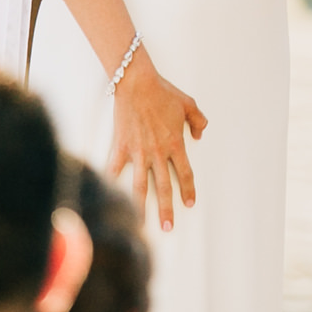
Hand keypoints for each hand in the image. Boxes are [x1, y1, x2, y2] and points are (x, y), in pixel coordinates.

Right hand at [108, 51, 208, 231]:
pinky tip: (110, 197)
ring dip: (142, 206)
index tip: (190, 203)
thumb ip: (198, 119)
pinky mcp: (121, 147)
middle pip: (164, 187)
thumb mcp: (188, 103)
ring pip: (140, 185)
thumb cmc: (162, 92)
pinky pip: (116, 168)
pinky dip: (112, 183)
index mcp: (175, 144)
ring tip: (142, 223)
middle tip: (168, 227)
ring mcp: (138, 152)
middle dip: (167, 209)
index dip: (189, 189)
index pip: (185, 173)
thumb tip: (201, 132)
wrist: (136, 83)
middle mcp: (157, 152)